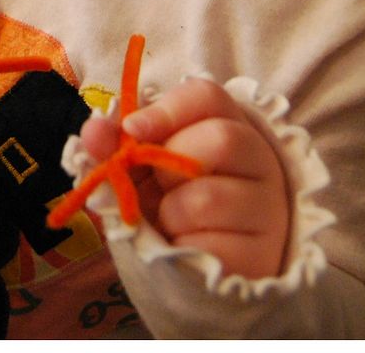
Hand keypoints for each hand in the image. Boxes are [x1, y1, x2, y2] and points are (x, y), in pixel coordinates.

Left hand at [79, 78, 289, 278]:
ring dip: (170, 211)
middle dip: (169, 162)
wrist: (190, 268)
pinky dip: (182, 243)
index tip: (132, 128)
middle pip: (222, 138)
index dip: (167, 108)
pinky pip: (209, 241)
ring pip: (208, 196)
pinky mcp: (262, 252)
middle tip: (158, 184)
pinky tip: (185, 243)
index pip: (208, 96)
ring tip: (172, 220)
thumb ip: (115, 146)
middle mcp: (261, 162)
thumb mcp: (137, 170)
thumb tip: (94, 129)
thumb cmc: (165, 206)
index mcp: (228, 127)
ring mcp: (269, 208)